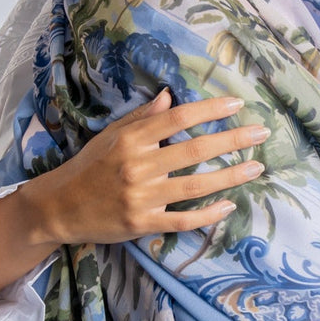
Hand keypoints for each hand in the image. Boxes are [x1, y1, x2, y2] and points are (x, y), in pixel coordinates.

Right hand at [0, 89, 270, 297]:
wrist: (58, 208)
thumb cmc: (87, 167)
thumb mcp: (111, 136)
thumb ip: (142, 118)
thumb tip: (171, 96)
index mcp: (130, 140)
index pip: (177, 119)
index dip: (209, 110)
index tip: (236, 105)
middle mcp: (137, 167)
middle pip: (193, 151)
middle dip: (232, 141)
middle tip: (261, 133)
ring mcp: (140, 198)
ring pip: (194, 187)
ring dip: (230, 177)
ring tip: (256, 168)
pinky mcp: (141, 225)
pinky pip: (182, 221)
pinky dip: (207, 215)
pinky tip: (228, 206)